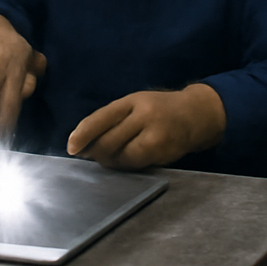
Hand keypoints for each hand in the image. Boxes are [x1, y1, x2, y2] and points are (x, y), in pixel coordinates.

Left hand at [67, 84, 225, 170]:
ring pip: (121, 156)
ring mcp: (155, 135)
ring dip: (109, 160)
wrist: (195, 115)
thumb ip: (113, 118)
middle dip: (94, 151)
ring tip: (107, 157)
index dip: (83, 134)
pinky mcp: (162, 152)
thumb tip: (85, 142)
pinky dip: (125, 165)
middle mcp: (144, 116)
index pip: (102, 117)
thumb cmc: (159, 109)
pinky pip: (135, 164)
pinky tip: (124, 160)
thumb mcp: (136, 103)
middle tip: (88, 154)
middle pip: (109, 141)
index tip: (71, 148)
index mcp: (133, 100)